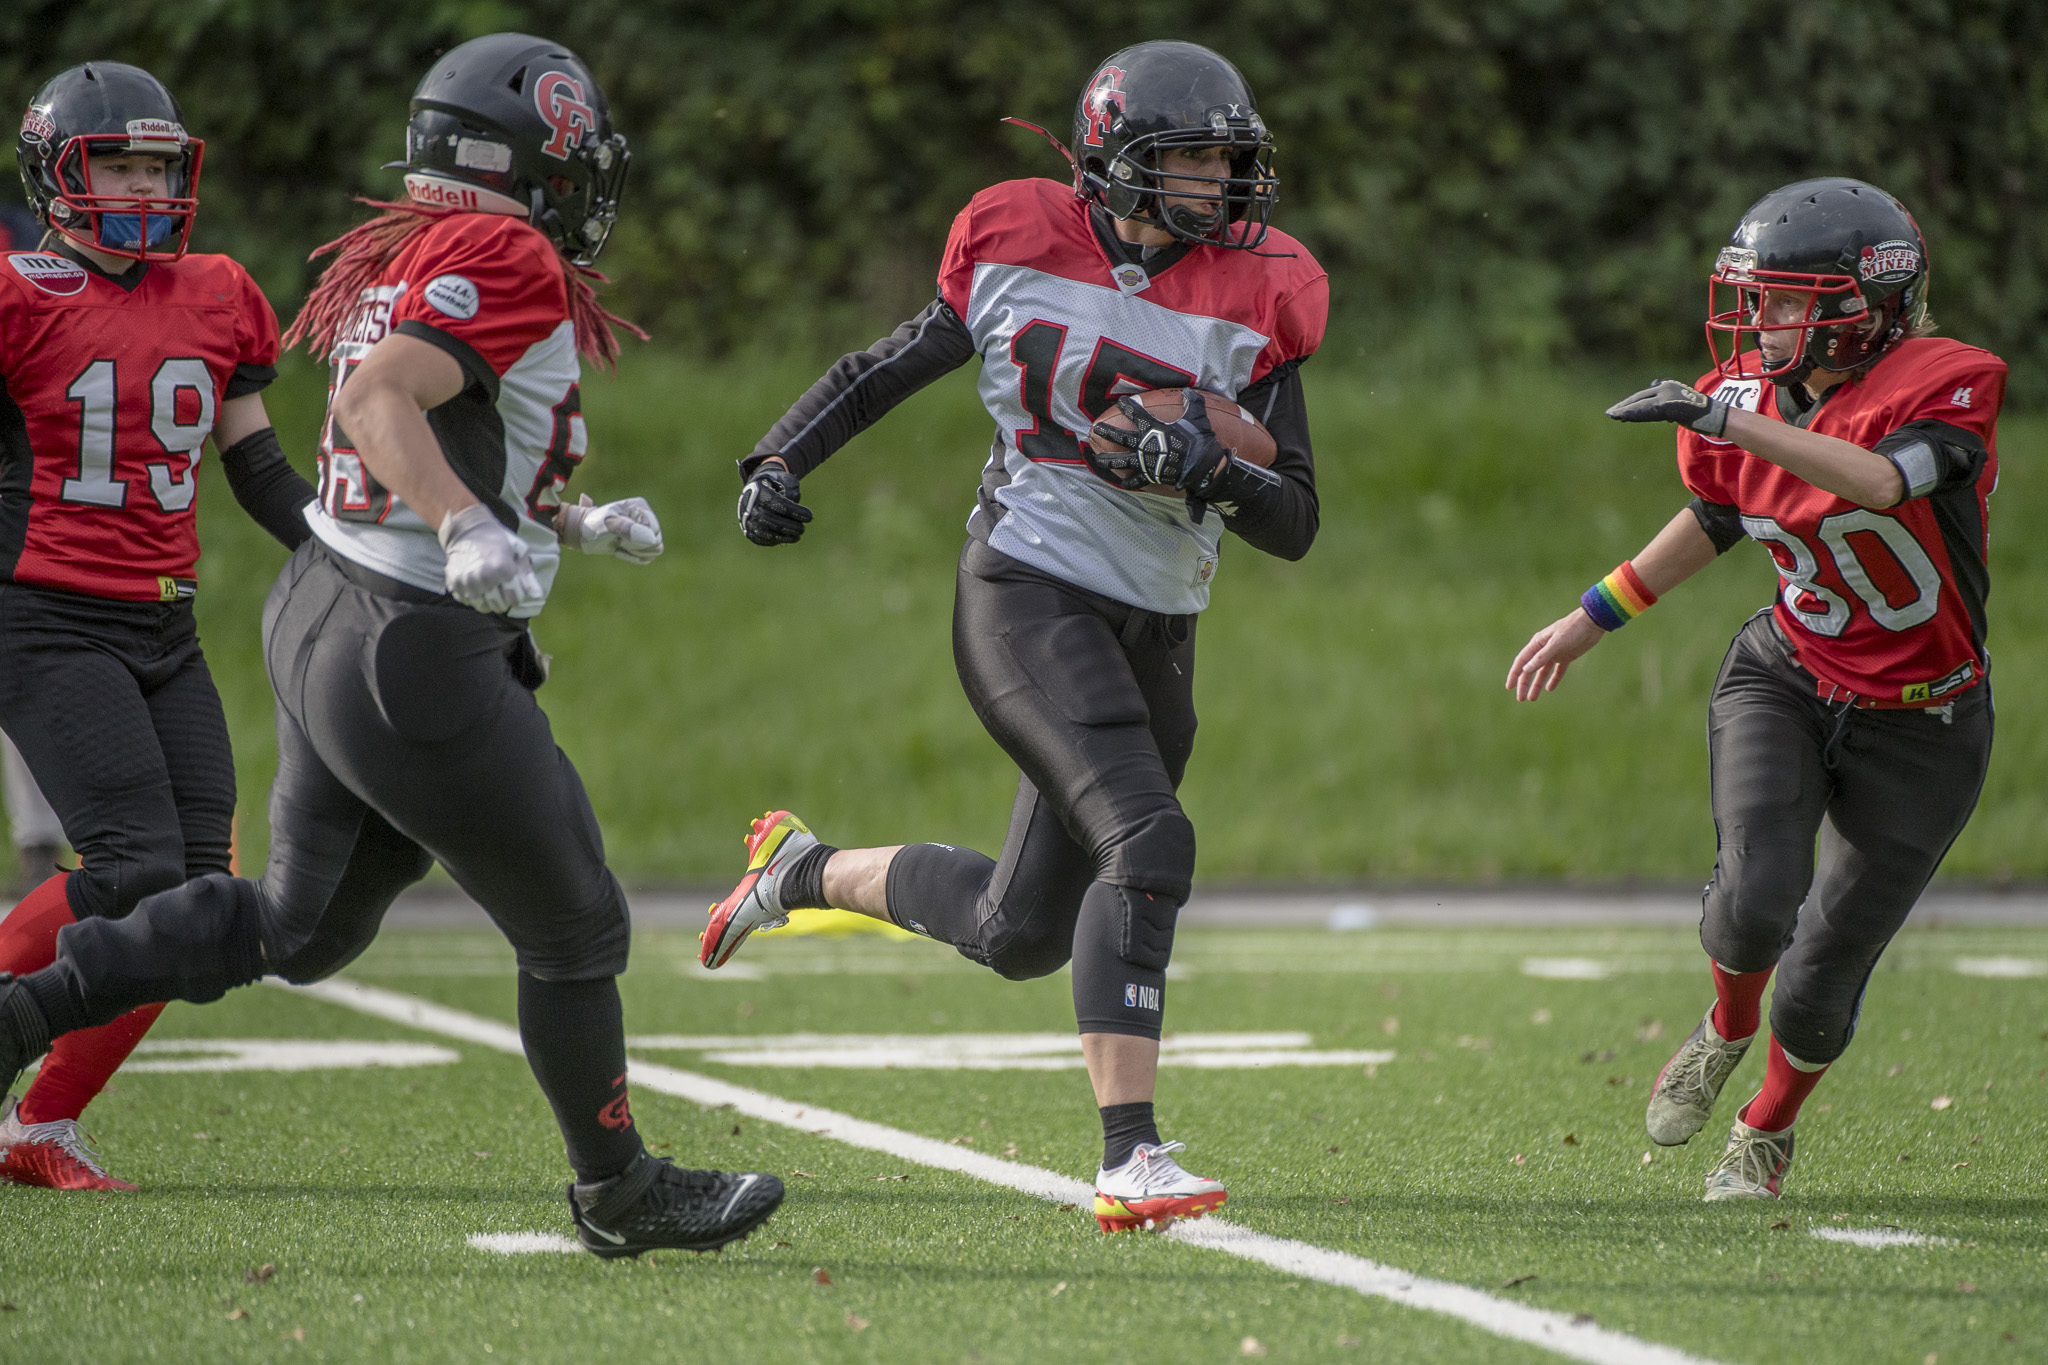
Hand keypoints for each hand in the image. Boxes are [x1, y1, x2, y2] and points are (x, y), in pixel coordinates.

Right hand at [438, 502, 542, 613]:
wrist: (468, 529)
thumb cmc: (497, 539)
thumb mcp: (519, 551)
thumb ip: (528, 575)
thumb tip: (537, 596)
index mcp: (502, 569)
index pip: (514, 600)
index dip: (516, 594)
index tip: (512, 585)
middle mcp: (484, 578)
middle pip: (498, 606)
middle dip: (503, 599)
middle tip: (500, 586)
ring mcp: (467, 582)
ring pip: (482, 607)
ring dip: (487, 601)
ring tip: (488, 587)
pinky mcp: (454, 583)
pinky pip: (467, 601)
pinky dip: (472, 597)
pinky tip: (476, 584)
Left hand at [560, 494, 662, 562]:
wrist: (583, 533)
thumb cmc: (594, 526)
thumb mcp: (608, 525)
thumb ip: (629, 529)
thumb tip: (651, 540)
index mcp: (640, 507)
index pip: (654, 531)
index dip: (637, 539)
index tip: (618, 536)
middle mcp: (646, 517)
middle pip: (656, 541)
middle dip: (635, 546)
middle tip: (617, 540)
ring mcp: (646, 530)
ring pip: (655, 550)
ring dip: (635, 552)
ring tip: (619, 544)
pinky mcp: (643, 542)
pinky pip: (649, 556)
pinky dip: (634, 558)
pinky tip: (620, 550)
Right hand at [737, 464, 810, 544]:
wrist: (757, 490)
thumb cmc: (775, 484)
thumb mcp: (785, 481)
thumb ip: (791, 490)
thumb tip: (794, 508)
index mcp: (758, 490)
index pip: (776, 502)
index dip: (794, 511)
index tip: (809, 516)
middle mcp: (748, 505)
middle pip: (768, 518)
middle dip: (788, 526)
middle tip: (802, 528)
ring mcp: (746, 519)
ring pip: (763, 531)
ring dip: (783, 536)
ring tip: (798, 535)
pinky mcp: (748, 530)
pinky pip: (760, 539)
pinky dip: (775, 540)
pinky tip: (788, 538)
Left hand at [1088, 389, 1230, 492]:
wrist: (1201, 465)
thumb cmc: (1198, 439)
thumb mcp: (1196, 416)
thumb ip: (1191, 402)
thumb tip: (1189, 391)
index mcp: (1153, 428)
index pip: (1136, 414)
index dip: (1127, 407)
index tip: (1120, 402)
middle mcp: (1144, 444)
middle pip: (1121, 437)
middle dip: (1107, 432)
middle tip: (1096, 429)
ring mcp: (1145, 461)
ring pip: (1121, 461)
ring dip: (1109, 460)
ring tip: (1098, 460)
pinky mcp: (1150, 475)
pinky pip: (1137, 481)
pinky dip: (1130, 483)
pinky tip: (1123, 483)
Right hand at [1505, 609, 1607, 700]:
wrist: (1592, 623)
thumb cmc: (1572, 629)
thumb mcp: (1557, 643)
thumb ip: (1541, 657)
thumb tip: (1525, 670)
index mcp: (1537, 643)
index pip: (1521, 662)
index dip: (1514, 675)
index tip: (1509, 687)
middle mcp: (1543, 649)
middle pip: (1530, 670)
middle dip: (1524, 684)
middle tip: (1521, 699)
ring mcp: (1555, 653)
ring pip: (1542, 672)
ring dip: (1536, 685)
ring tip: (1532, 698)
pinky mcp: (1567, 656)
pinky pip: (1558, 671)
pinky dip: (1553, 680)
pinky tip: (1549, 689)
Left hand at [1605, 379, 1729, 437]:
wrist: (1715, 416)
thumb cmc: (1699, 414)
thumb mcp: (1679, 405)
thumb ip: (1665, 405)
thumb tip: (1655, 410)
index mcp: (1667, 387)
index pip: (1643, 395)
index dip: (1629, 403)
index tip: (1617, 410)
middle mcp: (1665, 388)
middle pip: (1639, 398)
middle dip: (1624, 407)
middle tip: (1609, 413)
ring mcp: (1667, 396)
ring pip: (1640, 404)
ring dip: (1625, 411)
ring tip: (1612, 415)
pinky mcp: (1668, 406)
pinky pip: (1647, 411)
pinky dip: (1634, 414)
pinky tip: (1623, 417)